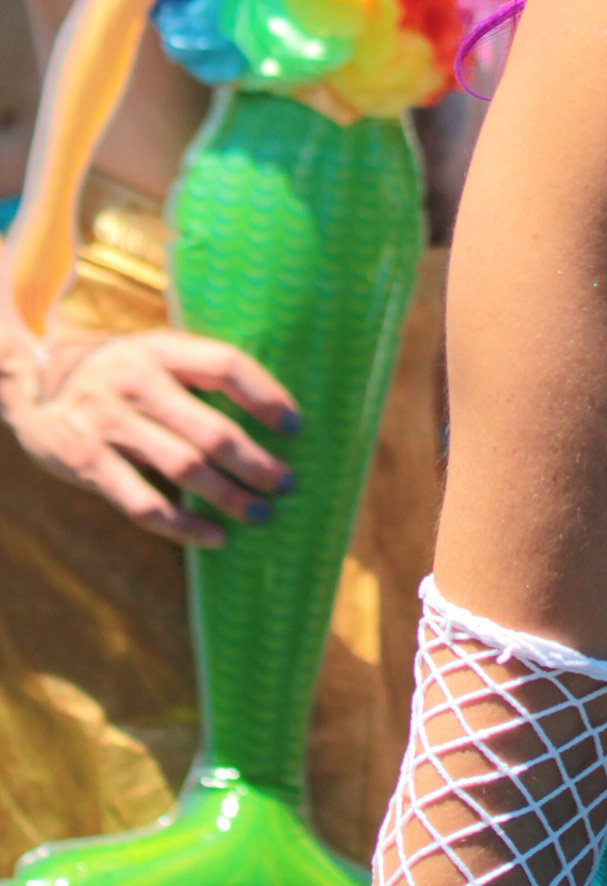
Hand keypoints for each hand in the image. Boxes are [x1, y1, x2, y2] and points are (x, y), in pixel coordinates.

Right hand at [0, 325, 300, 548]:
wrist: (32, 382)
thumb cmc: (116, 369)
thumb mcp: (151, 351)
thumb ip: (196, 370)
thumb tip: (270, 405)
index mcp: (161, 348)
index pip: (225, 366)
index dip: (265, 394)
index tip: (295, 425)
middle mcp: (137, 383)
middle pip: (211, 429)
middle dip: (256, 462)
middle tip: (288, 483)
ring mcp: (111, 424)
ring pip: (183, 469)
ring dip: (228, 497)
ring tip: (261, 514)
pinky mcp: (88, 463)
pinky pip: (143, 503)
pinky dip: (182, 525)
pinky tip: (213, 537)